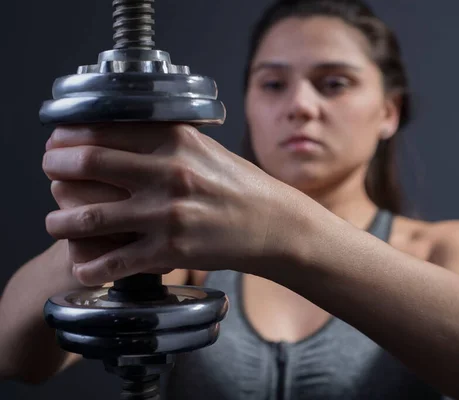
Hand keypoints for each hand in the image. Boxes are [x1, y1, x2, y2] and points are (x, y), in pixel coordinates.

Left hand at [43, 123, 300, 285]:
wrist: (274, 224)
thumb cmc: (242, 186)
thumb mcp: (205, 149)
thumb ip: (166, 138)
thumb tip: (125, 131)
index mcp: (176, 141)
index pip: (105, 129)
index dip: (69, 135)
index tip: (58, 141)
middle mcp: (168, 173)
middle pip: (88, 164)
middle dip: (55, 167)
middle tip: (49, 172)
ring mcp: (167, 214)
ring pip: (90, 218)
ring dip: (60, 222)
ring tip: (55, 223)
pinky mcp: (171, 251)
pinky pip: (115, 262)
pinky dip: (91, 267)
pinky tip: (85, 267)